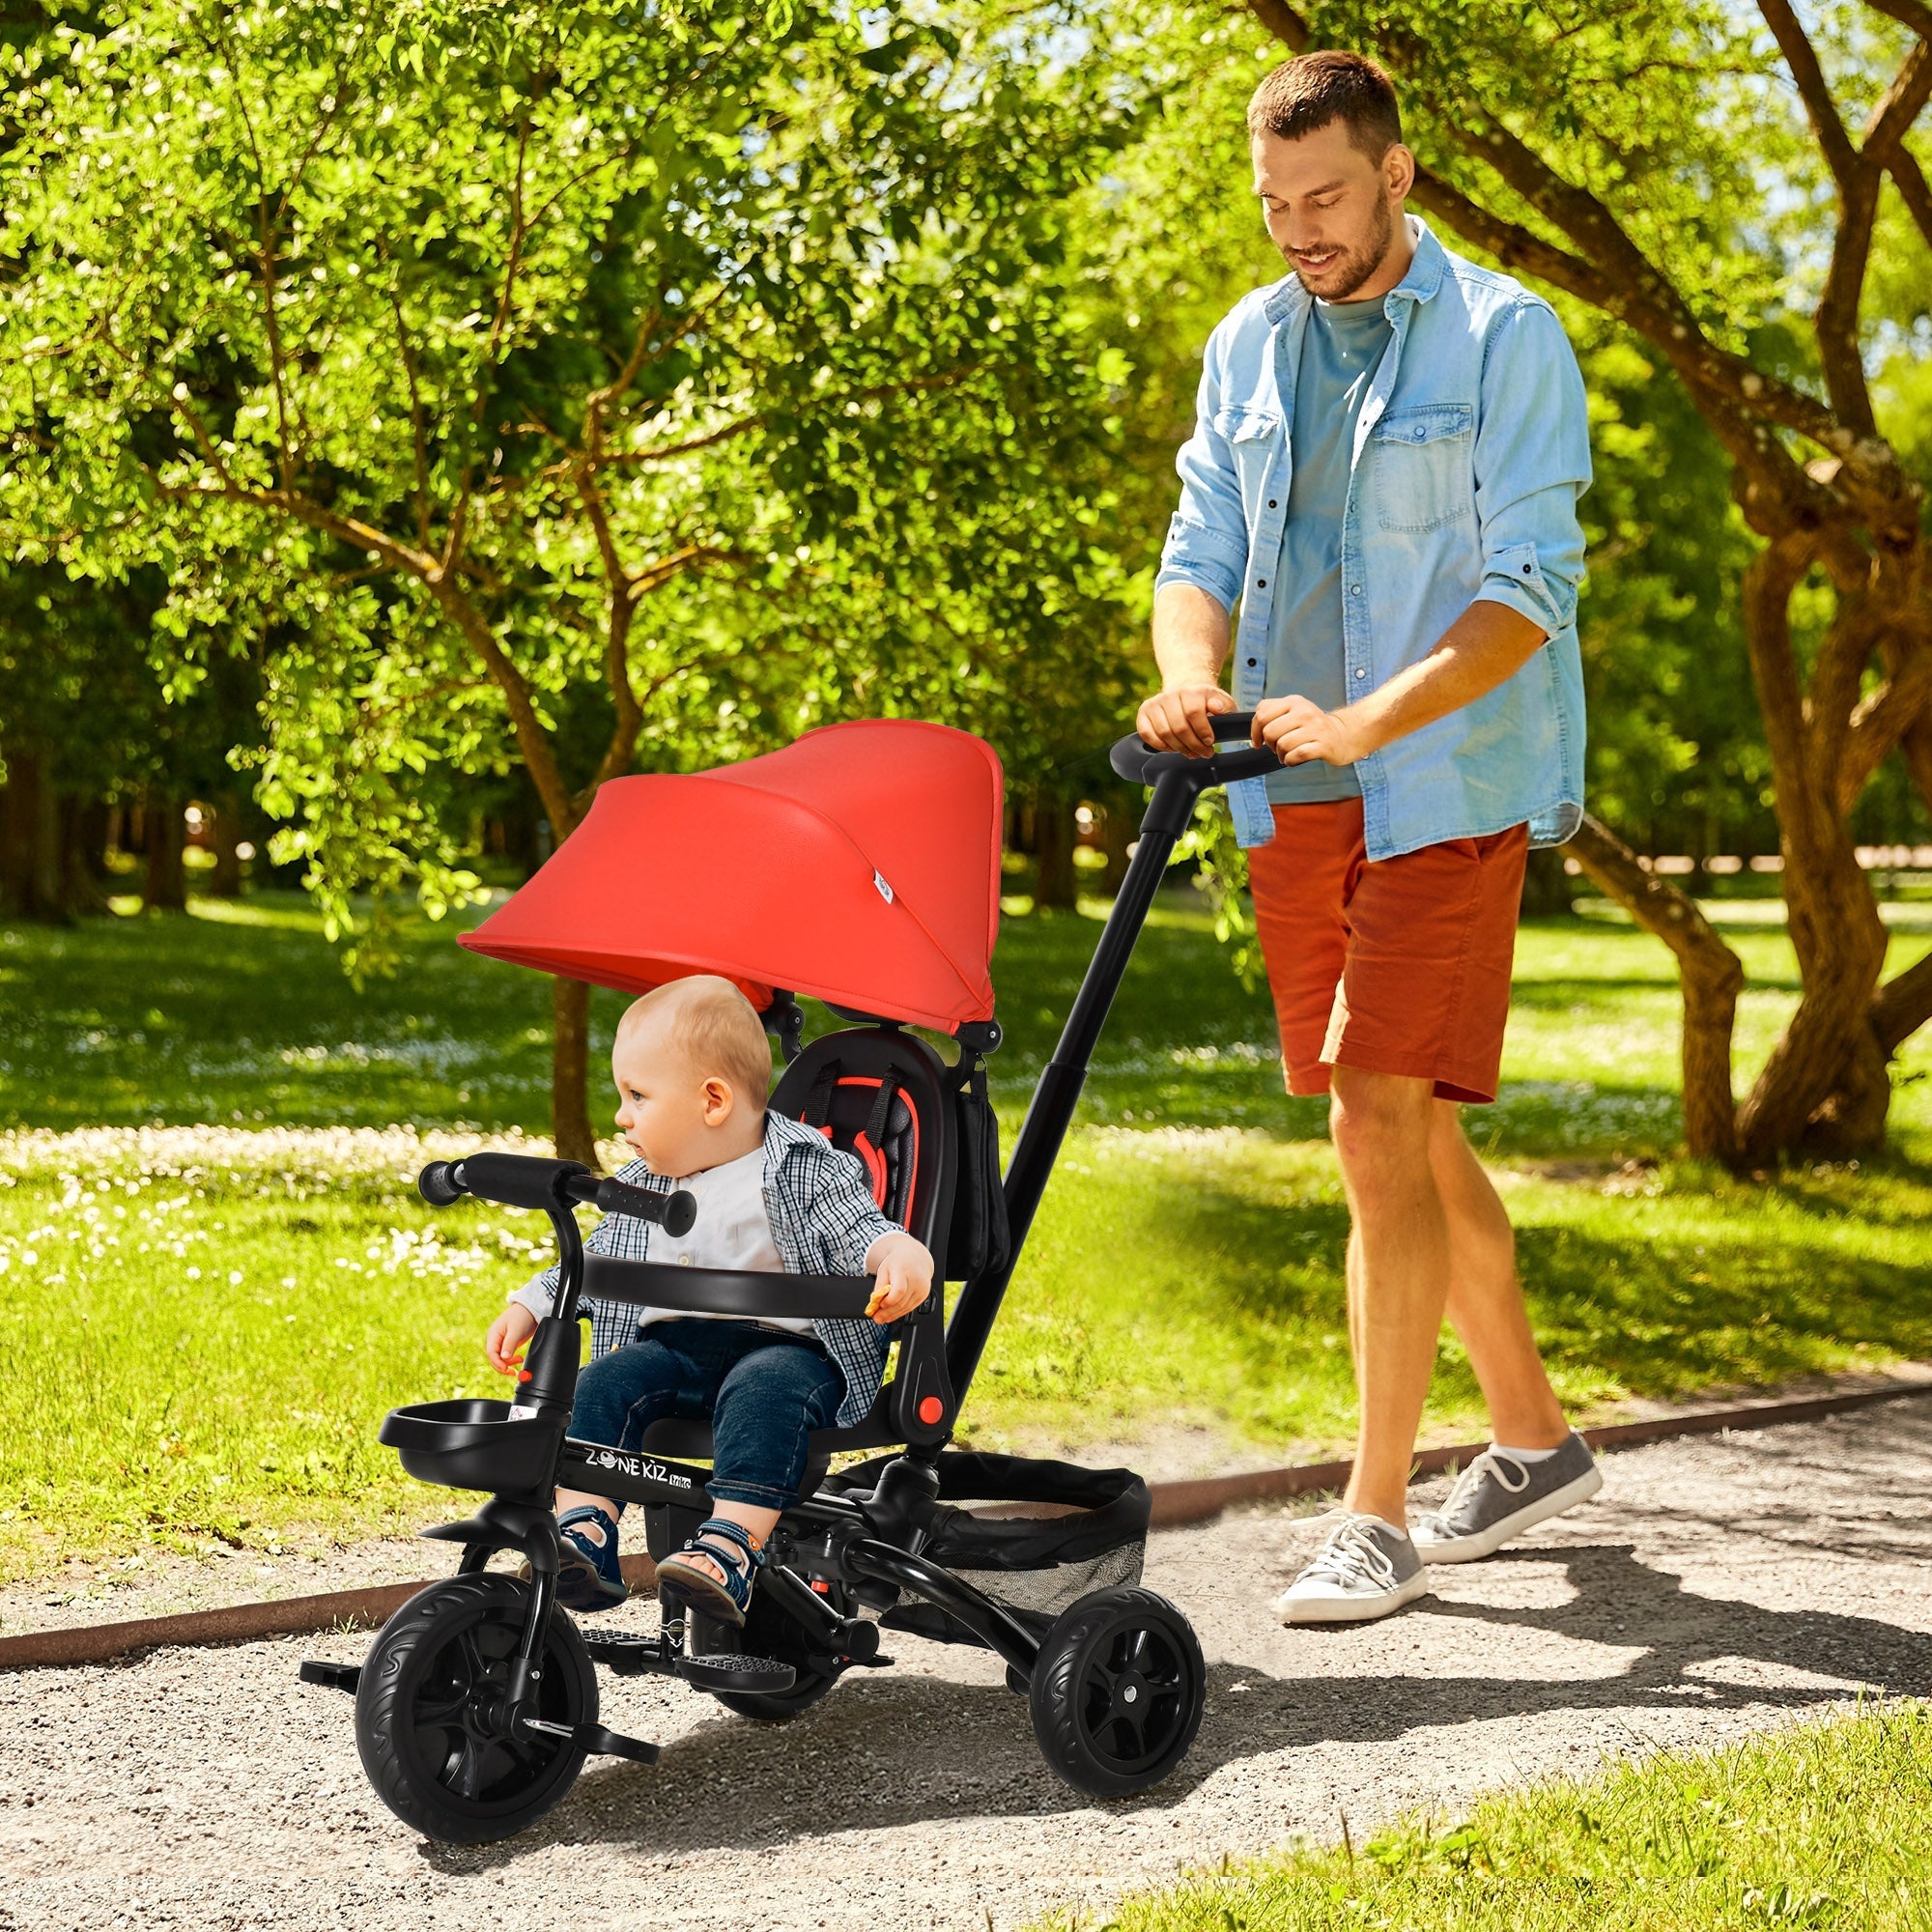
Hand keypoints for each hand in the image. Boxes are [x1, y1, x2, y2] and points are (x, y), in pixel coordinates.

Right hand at [486, 1302, 538, 1375]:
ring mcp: (501, 1342)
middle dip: (503, 1366)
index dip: (497, 1363)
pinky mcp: (508, 1344)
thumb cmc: (522, 1316)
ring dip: (508, 1364)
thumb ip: (510, 1344)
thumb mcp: (516, 1330)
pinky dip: (511, 1361)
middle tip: (514, 1371)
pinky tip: (519, 1360)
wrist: (531, 1309)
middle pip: (494, 1358)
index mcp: (493, 1334)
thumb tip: (504, 1358)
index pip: (491, 1353)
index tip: (507, 1369)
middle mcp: (495, 1339)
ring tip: (519, 1361)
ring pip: (500, 1358)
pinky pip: (506, 1356)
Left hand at [863, 1233, 933, 1324]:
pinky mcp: (924, 1295)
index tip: (879, 1304)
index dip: (889, 1301)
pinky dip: (900, 1313)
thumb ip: (879, 1285)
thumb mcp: (884, 1269)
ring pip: (906, 1307)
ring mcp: (922, 1289)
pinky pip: (910, 1307)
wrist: (915, 1257)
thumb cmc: (898, 1262)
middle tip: (876, 1318)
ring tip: (881, 1318)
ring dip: (893, 1315)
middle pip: (902, 1302)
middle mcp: (916, 1280)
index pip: (899, 1290)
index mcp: (904, 1270)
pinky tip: (891, 1315)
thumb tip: (874, 1303)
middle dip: (887, 1312)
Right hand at [1135, 685, 1235, 757]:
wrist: (1185, 694)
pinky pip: (1147, 734)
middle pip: (1179, 727)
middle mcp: (1170, 695)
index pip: (1193, 712)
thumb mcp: (1220, 701)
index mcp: (1190, 691)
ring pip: (1164, 733)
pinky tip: (1172, 748)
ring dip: (1179, 748)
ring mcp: (1154, 704)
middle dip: (1193, 745)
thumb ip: (1224, 705)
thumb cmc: (1204, 702)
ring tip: (1190, 752)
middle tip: (1203, 752)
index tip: (1210, 742)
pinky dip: (1160, 746)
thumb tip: (1217, 708)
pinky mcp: (1143, 713)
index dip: (1202, 731)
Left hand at [1252, 694, 1371, 767]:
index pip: (1261, 714)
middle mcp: (1305, 711)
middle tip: (1279, 747)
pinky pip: (1295, 756)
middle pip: (1269, 732)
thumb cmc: (1312, 726)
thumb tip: (1254, 728)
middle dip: (1270, 745)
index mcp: (1294, 701)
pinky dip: (1290, 761)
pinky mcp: (1323, 745)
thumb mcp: (1293, 710)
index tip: (1258, 741)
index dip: (1255, 732)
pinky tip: (1295, 758)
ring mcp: (1315, 728)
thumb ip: (1271, 711)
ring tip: (1289, 753)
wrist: (1343, 735)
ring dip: (1281, 755)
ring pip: (1282, 745)